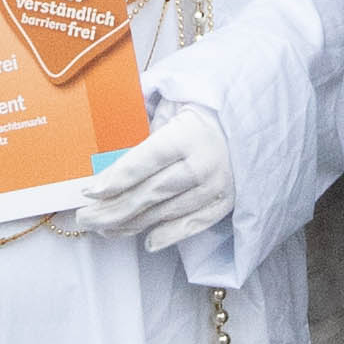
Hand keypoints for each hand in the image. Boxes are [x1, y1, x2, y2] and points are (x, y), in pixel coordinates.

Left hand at [68, 105, 237, 253]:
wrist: (258, 117)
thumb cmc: (208, 108)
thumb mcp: (175, 102)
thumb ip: (144, 122)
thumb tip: (108, 143)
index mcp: (187, 134)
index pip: (143, 162)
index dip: (114, 180)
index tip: (89, 193)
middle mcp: (202, 164)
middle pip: (149, 194)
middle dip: (112, 209)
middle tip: (85, 218)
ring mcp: (216, 187)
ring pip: (165, 213)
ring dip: (131, 224)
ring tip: (104, 229)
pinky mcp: (227, 202)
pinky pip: (193, 225)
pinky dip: (169, 235)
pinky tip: (147, 241)